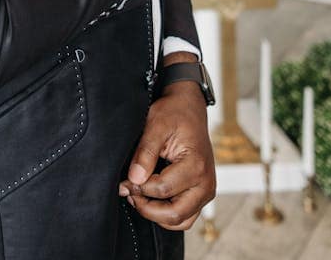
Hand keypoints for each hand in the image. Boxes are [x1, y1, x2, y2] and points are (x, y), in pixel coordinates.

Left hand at [116, 75, 215, 230]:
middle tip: (129, 192)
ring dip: (156, 215)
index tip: (124, 179)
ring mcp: (205, 191)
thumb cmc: (174, 114)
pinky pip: (185, 217)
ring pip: (181, 221)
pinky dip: (166, 214)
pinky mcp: (201, 194)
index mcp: (196, 165)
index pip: (162, 190)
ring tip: (138, 195)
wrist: (189, 109)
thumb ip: (144, 153)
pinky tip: (150, 197)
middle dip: (147, 208)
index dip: (138, 187)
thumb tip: (134, 180)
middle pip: (174, 214)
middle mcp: (206, 183)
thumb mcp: (155, 126)